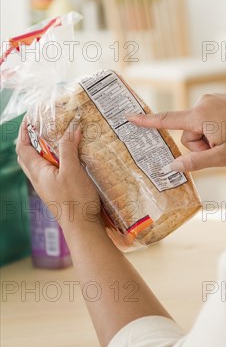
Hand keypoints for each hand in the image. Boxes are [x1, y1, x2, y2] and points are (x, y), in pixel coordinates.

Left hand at [16, 116, 101, 230]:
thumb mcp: (73, 170)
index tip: (31, 119)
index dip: (24, 132)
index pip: (23, 148)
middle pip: (28, 156)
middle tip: (44, 128)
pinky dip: (56, 161)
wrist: (82, 227)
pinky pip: (51, 172)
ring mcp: (47, 187)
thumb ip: (69, 149)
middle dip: (33, 140)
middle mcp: (38, 179)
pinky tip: (70, 160)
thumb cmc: (76, 200)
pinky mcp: (57, 192)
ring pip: (40, 164)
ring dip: (46, 151)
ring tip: (59, 140)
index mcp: (37, 172)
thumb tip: (70, 129)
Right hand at [126, 93, 225, 171]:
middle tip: (223, 148)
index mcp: (200, 115)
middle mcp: (204, 102)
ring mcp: (214, 99)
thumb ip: (194, 163)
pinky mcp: (223, 98)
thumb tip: (171, 167)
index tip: (128, 117)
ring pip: (200, 126)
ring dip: (211, 137)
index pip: (167, 120)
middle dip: (201, 144)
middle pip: (188, 132)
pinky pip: (210, 118)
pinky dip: (218, 128)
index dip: (146, 121)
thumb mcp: (222, 158)